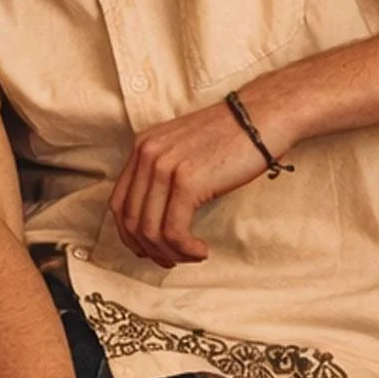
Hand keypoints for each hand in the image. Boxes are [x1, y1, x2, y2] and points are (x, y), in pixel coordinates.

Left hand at [109, 96, 279, 268]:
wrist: (260, 117)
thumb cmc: (230, 138)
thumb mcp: (183, 150)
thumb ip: (163, 174)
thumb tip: (154, 219)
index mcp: (142, 147)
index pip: (118, 202)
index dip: (130, 235)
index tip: (149, 250)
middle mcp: (147, 154)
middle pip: (130, 220)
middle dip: (149, 249)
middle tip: (171, 260)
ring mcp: (165, 167)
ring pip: (150, 230)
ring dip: (170, 252)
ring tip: (191, 255)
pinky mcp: (187, 181)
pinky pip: (174, 230)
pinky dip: (185, 249)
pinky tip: (202, 250)